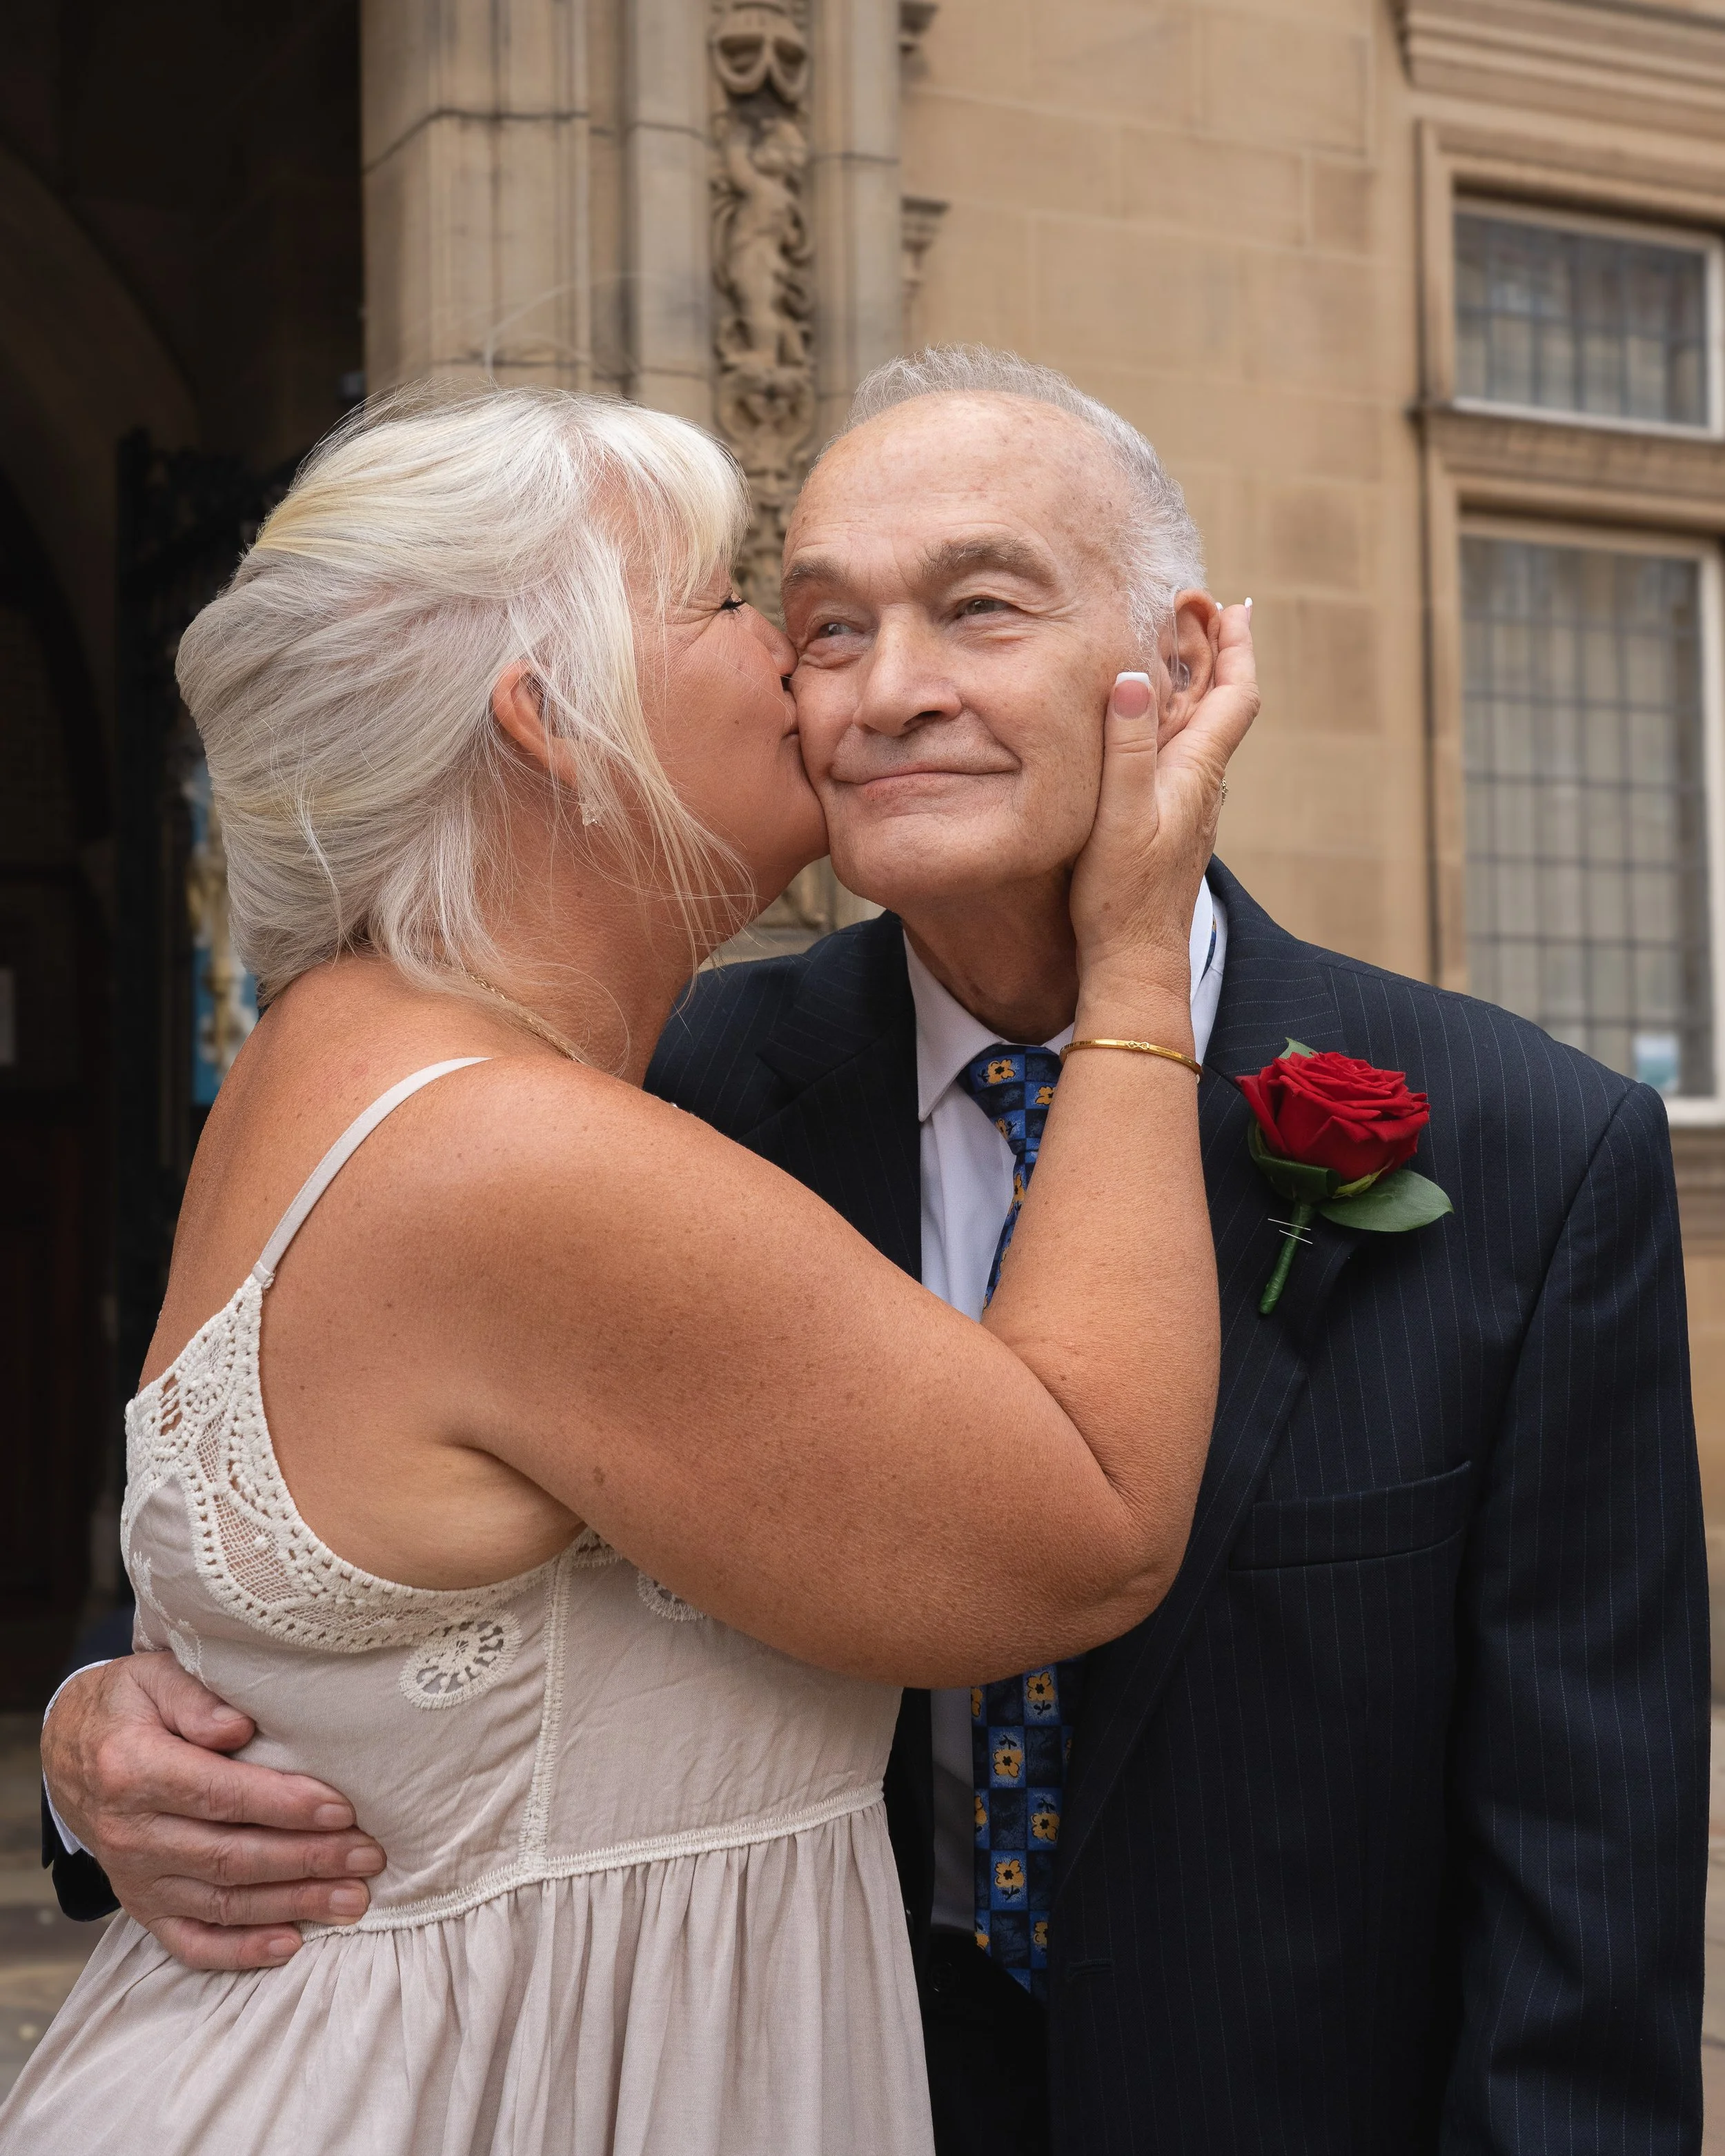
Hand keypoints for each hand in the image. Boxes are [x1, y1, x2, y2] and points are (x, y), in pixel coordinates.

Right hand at [42, 1652, 385, 1969]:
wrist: (71, 1750)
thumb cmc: (131, 1706)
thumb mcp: (155, 1677)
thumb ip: (196, 1699)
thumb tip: (239, 1727)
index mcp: (133, 1770)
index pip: (219, 1795)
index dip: (283, 1806)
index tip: (342, 1810)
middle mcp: (131, 1833)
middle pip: (229, 1856)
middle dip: (306, 1860)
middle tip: (367, 1857)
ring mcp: (135, 1878)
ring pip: (221, 1903)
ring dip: (291, 1905)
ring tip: (352, 1900)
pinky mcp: (142, 1905)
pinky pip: (189, 1941)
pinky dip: (239, 1951)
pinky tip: (290, 1945)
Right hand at [1069, 601, 1257, 1015]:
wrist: (1134, 958)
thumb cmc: (1122, 892)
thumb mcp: (1118, 813)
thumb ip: (1126, 746)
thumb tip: (1133, 677)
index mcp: (1197, 771)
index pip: (1236, 694)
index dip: (1238, 646)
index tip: (1233, 605)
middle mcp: (1202, 785)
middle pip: (1223, 704)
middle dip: (1215, 652)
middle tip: (1199, 610)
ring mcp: (1189, 807)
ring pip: (1203, 730)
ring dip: (1195, 685)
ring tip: (1176, 651)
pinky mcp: (1170, 825)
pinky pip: (1181, 755)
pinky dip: (1173, 721)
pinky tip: (1151, 725)